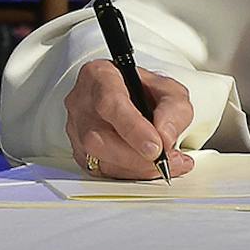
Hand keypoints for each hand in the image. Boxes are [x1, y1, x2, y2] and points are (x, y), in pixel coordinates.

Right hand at [62, 59, 196, 179]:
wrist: (131, 97)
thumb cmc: (145, 90)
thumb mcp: (170, 90)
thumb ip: (174, 109)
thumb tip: (165, 137)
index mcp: (100, 76)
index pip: (110, 103)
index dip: (133, 129)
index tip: (155, 147)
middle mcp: (81, 102)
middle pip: (97, 137)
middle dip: (134, 157)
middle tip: (164, 161)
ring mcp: (76, 128)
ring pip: (96, 158)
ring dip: (135, 168)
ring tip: (167, 165)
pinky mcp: (79, 151)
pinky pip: (100, 170)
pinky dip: (129, 174)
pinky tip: (150, 170)